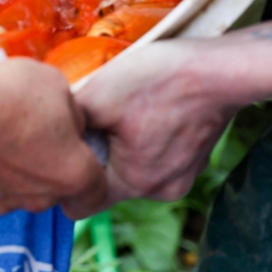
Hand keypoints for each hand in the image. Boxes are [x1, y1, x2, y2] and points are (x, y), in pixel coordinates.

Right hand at [0, 58, 107, 218]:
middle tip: (32, 131)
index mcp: (74, 174)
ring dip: (15, 168)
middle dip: (49, 164)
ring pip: (19, 189)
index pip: (96, 189)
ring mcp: (4, 202)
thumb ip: (72, 111)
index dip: (88, 168)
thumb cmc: (11, 95)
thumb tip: (69, 122)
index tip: (74, 150)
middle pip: (54, 187)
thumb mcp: (57, 85)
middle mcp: (42, 198)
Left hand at [78, 39, 236, 204]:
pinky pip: (157, 155)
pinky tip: (148, 106)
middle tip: (95, 116)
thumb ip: (68, 122)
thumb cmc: (161, 80)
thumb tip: (49, 131)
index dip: (65, 178)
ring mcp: (182, 175)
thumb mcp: (98, 93)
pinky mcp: (195, 157)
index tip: (63, 148)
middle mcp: (160, 189)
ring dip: (122, 142)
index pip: (81, 203)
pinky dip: (146, 136)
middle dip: (96, 153)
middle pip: (108, 182)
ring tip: (124, 107)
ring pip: (133, 167)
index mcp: (133, 183)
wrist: (222, 68)